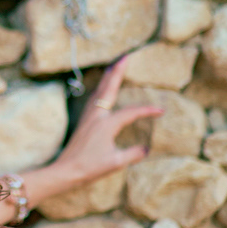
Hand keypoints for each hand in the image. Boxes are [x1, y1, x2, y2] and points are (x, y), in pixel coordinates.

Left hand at [0, 54, 166, 225]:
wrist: (65, 171)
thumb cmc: (89, 168)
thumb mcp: (116, 162)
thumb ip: (133, 154)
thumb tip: (146, 148)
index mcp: (106, 124)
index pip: (131, 112)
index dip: (147, 110)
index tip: (161, 111)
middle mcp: (96, 116)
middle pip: (108, 88)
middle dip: (117, 71)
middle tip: (125, 56)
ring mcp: (88, 117)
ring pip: (99, 91)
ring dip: (108, 77)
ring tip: (115, 65)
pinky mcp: (84, 121)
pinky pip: (94, 98)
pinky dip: (102, 88)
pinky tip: (103, 89)